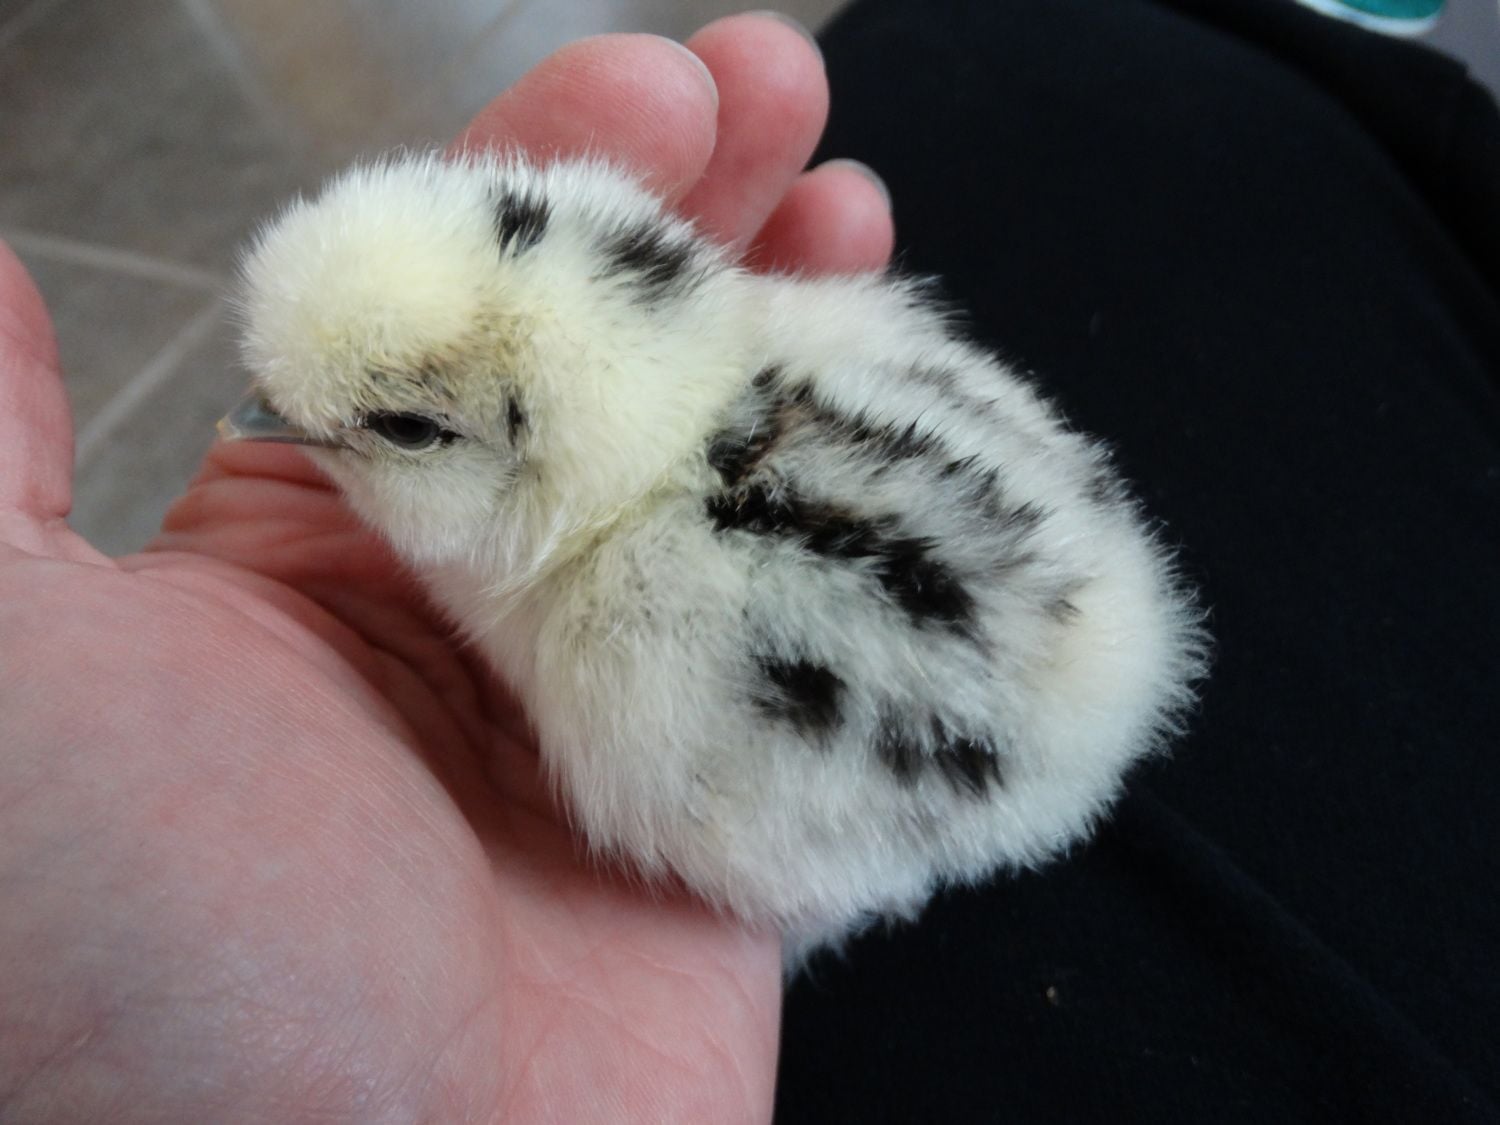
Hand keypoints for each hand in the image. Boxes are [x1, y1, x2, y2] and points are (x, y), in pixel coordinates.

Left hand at [0, 16, 892, 1122]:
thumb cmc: (146, 951)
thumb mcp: (6, 673)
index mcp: (318, 558)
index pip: (455, 318)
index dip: (555, 178)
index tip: (654, 82)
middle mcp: (476, 625)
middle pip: (617, 376)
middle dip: (702, 217)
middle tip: (782, 92)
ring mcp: (622, 721)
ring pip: (739, 493)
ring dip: (806, 345)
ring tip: (864, 207)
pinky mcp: (740, 827)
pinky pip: (843, 667)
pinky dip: (903, 551)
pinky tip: (951, 437)